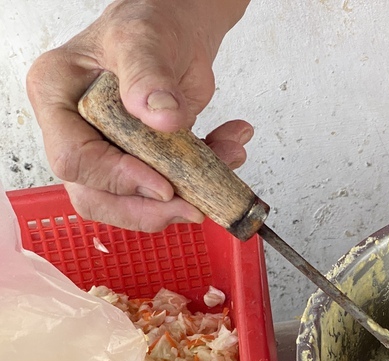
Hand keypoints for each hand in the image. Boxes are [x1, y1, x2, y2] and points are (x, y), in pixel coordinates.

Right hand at [26, 0, 250, 231]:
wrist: (178, 27)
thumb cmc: (149, 20)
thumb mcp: (145, 39)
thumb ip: (149, 76)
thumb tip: (161, 118)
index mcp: (57, 95)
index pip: (73, 157)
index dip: (117, 179)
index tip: (163, 185)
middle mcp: (75, 127)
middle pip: (95, 194)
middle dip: (146, 209)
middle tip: (193, 207)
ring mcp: (108, 148)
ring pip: (132, 202)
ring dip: (184, 196)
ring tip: (225, 163)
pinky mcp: (142, 161)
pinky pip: (169, 187)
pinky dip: (205, 179)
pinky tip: (230, 149)